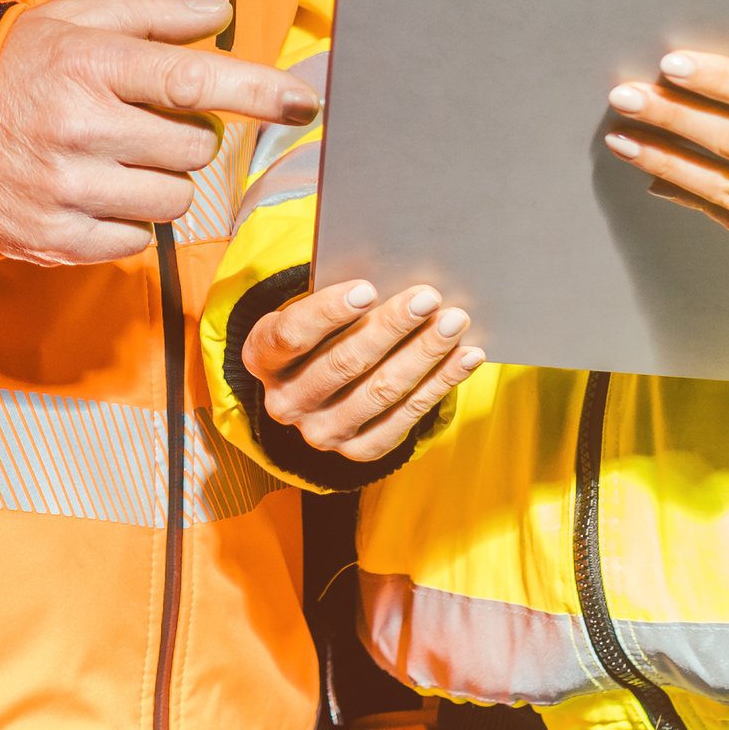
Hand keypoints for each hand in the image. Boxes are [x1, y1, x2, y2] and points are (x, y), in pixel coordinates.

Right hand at [0, 0, 320, 267]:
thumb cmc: (15, 68)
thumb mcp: (74, 20)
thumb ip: (151, 13)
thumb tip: (221, 14)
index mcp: (89, 64)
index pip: (190, 78)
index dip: (255, 90)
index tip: (304, 102)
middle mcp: (80, 127)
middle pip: (193, 149)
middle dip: (182, 138)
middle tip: (139, 123)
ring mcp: (67, 188)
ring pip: (170, 199)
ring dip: (157, 182)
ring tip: (111, 159)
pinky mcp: (57, 239)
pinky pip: (136, 242)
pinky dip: (126, 223)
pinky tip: (90, 194)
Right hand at [238, 278, 479, 461]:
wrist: (316, 389)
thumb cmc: (320, 333)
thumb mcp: (310, 312)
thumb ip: (339, 301)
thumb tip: (394, 278)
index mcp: (262, 358)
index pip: (292, 335)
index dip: (329, 312)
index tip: (369, 288)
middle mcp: (285, 402)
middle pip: (343, 363)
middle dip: (391, 327)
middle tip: (428, 298)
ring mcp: (320, 432)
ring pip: (380, 391)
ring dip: (424, 354)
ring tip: (454, 322)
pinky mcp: (357, 451)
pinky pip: (406, 417)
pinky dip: (441, 384)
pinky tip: (466, 356)